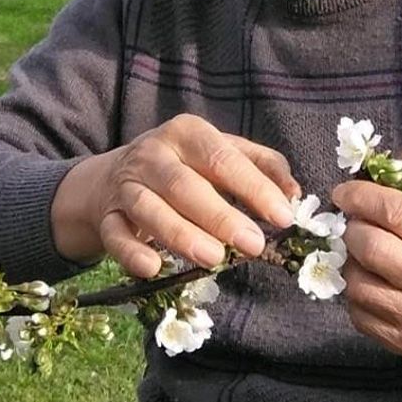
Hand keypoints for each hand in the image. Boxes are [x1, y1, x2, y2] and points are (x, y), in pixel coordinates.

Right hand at [51, 117, 298, 277]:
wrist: (118, 174)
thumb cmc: (187, 166)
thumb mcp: (224, 153)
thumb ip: (263, 167)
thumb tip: (294, 194)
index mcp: (187, 133)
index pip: (222, 158)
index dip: (254, 187)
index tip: (283, 217)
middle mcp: (153, 155)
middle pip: (184, 185)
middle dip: (220, 216)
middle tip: (254, 245)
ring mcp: (126, 186)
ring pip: (149, 209)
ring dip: (180, 235)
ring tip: (213, 257)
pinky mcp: (107, 217)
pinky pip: (115, 235)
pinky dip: (131, 253)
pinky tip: (153, 268)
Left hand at [332, 180, 401, 381]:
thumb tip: (369, 204)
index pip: (394, 213)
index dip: (361, 197)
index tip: (345, 193)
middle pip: (369, 247)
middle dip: (355, 230)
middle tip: (358, 227)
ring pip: (358, 284)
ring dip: (354, 265)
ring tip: (366, 259)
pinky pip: (361, 317)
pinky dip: (360, 297)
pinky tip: (373, 287)